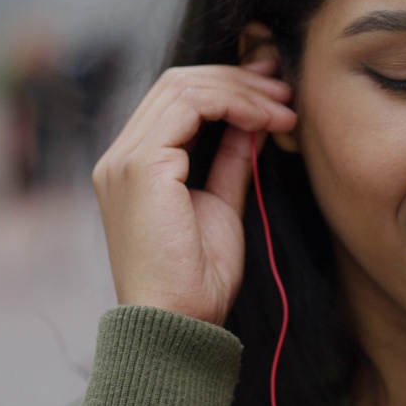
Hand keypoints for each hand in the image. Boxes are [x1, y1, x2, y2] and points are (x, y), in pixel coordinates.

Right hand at [91, 59, 295, 324]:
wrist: (177, 324)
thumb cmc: (197, 280)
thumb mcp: (221, 206)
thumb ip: (230, 161)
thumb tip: (252, 122)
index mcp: (133, 167)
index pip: (175, 101)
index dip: (227, 87)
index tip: (274, 93)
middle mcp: (120, 158)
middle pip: (178, 84)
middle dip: (237, 80)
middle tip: (284, 89)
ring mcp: (125, 159)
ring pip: (183, 87)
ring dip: (242, 90)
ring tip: (283, 108)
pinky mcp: (142, 167)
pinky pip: (189, 107)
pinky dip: (233, 104)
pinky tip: (265, 120)